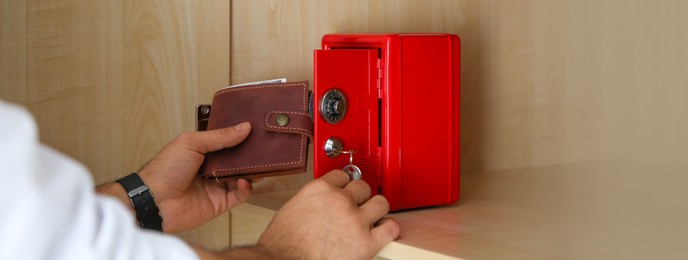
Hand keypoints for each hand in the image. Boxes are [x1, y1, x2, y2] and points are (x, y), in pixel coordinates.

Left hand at [138, 122, 252, 232]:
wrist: (155, 201)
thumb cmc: (166, 169)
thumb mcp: (191, 143)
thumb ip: (219, 136)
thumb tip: (243, 127)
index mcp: (202, 151)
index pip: (226, 142)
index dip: (239, 136)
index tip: (254, 130)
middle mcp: (210, 168)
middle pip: (236, 160)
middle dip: (249, 155)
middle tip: (262, 149)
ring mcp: (215, 186)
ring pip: (241, 177)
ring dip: (251, 171)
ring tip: (259, 166)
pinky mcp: (219, 203)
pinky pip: (239, 196)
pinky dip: (246, 189)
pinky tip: (245, 181)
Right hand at [258, 170, 399, 258]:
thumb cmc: (283, 245)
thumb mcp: (291, 211)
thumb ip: (311, 201)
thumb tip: (320, 203)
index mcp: (320, 190)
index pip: (342, 175)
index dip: (343, 185)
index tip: (344, 191)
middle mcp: (340, 201)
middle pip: (363, 187)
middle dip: (360, 197)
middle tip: (356, 207)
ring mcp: (356, 221)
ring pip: (380, 203)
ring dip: (376, 209)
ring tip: (371, 217)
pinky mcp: (367, 243)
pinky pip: (390, 228)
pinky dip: (388, 229)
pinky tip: (382, 231)